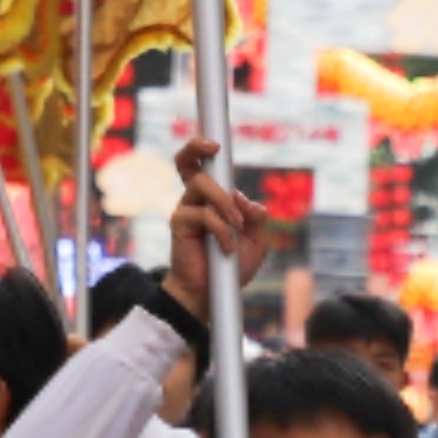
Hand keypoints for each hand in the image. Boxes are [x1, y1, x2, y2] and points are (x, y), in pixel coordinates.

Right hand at [160, 141, 258, 325]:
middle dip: (196, 147)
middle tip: (212, 148)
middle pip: (186, 162)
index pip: (204, 166)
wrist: (211, 294)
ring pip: (202, 184)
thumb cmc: (231, 267)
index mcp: (213, 198)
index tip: (215, 143)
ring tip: (236, 227)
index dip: (203, 148)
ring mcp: (186, 209)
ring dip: (225, 203)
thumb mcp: (257, 242)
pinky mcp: (179, 223)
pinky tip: (227, 248)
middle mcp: (196, 198)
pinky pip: (204, 214)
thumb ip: (257, 219)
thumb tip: (247, 201)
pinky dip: (222, 230)